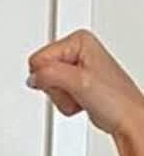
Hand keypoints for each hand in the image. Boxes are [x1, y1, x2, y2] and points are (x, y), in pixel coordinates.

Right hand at [28, 30, 143, 135]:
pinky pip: (53, 95)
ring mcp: (74, 67)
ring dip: (61, 98)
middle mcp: (76, 49)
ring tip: (81, 96)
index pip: (38, 59)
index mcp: (78, 40)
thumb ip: (51, 74)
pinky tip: (81, 100)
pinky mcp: (73, 82)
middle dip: (56, 89)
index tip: (68, 82)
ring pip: (46, 86)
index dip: (49, 78)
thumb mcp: (79, 82)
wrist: (124, 115)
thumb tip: (32, 77)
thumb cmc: (113, 97)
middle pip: (41, 73)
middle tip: (76, 90)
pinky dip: (64, 102)